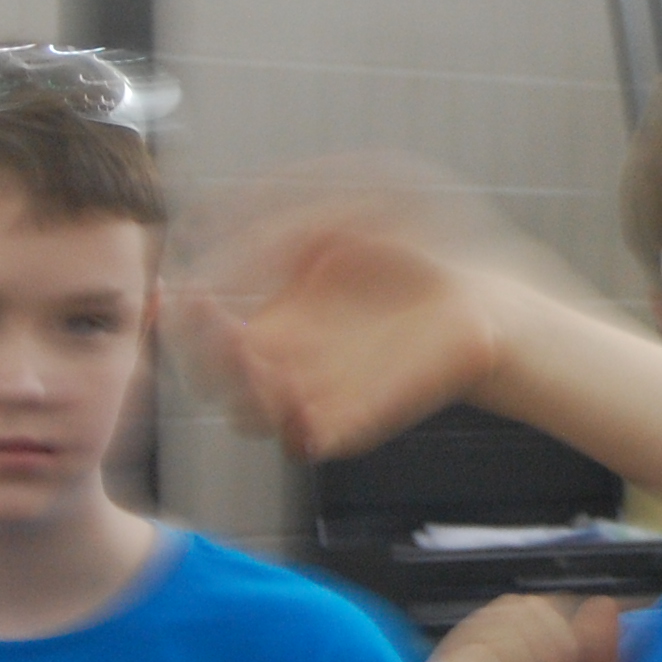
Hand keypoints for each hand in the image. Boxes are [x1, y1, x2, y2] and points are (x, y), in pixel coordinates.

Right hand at [173, 167, 560, 459]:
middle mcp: (288, 360)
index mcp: (275, 317)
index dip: (182, 321)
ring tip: (257, 357)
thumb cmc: (411, 256)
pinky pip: (311, 440)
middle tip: (219, 326)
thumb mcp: (334, 222)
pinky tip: (300, 393)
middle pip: (213, 383)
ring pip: (250, 417)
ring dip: (240, 393)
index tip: (184, 292)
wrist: (480, 293)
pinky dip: (296, 426)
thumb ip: (273, 230)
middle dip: (201, 360)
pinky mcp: (360, 418)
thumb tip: (204, 233)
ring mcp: (320, 393)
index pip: (203, 336)